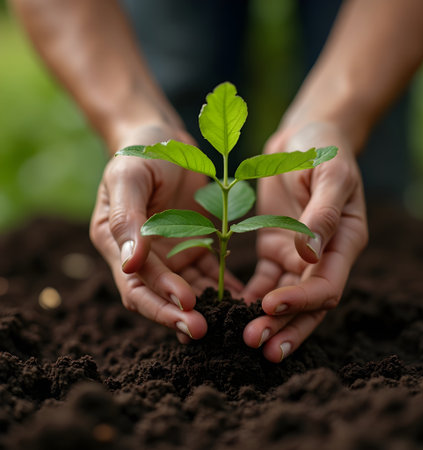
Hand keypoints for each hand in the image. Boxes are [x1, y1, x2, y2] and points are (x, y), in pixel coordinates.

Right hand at [90, 123, 242, 342]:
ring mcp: (171, 254)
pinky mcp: (195, 246)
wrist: (165, 140)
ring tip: (230, 322)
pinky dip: (224, 288)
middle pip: (161, 296)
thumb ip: (127, 219)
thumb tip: (130, 264)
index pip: (135, 286)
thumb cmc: (141, 153)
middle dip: (183, 315)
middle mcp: (144, 258)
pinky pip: (210, 273)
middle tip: (208, 331)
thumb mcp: (128, 177)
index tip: (186, 308)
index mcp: (116, 245)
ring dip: (207, 308)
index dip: (158, 302)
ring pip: (189, 291)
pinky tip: (243, 300)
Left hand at [242, 122, 367, 361]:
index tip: (271, 306)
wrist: (305, 137)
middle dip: (284, 326)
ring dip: (265, 319)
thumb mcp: (330, 174)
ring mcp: (296, 256)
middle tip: (256, 345)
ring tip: (243, 337)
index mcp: (344, 243)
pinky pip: (262, 280)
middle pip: (306, 303)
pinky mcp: (273, 248)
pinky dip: (249, 297)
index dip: (301, 300)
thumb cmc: (324, 150)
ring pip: (283, 298)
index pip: (326, 285)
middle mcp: (322, 257)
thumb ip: (323, 212)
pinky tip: (231, 309)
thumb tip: (311, 252)